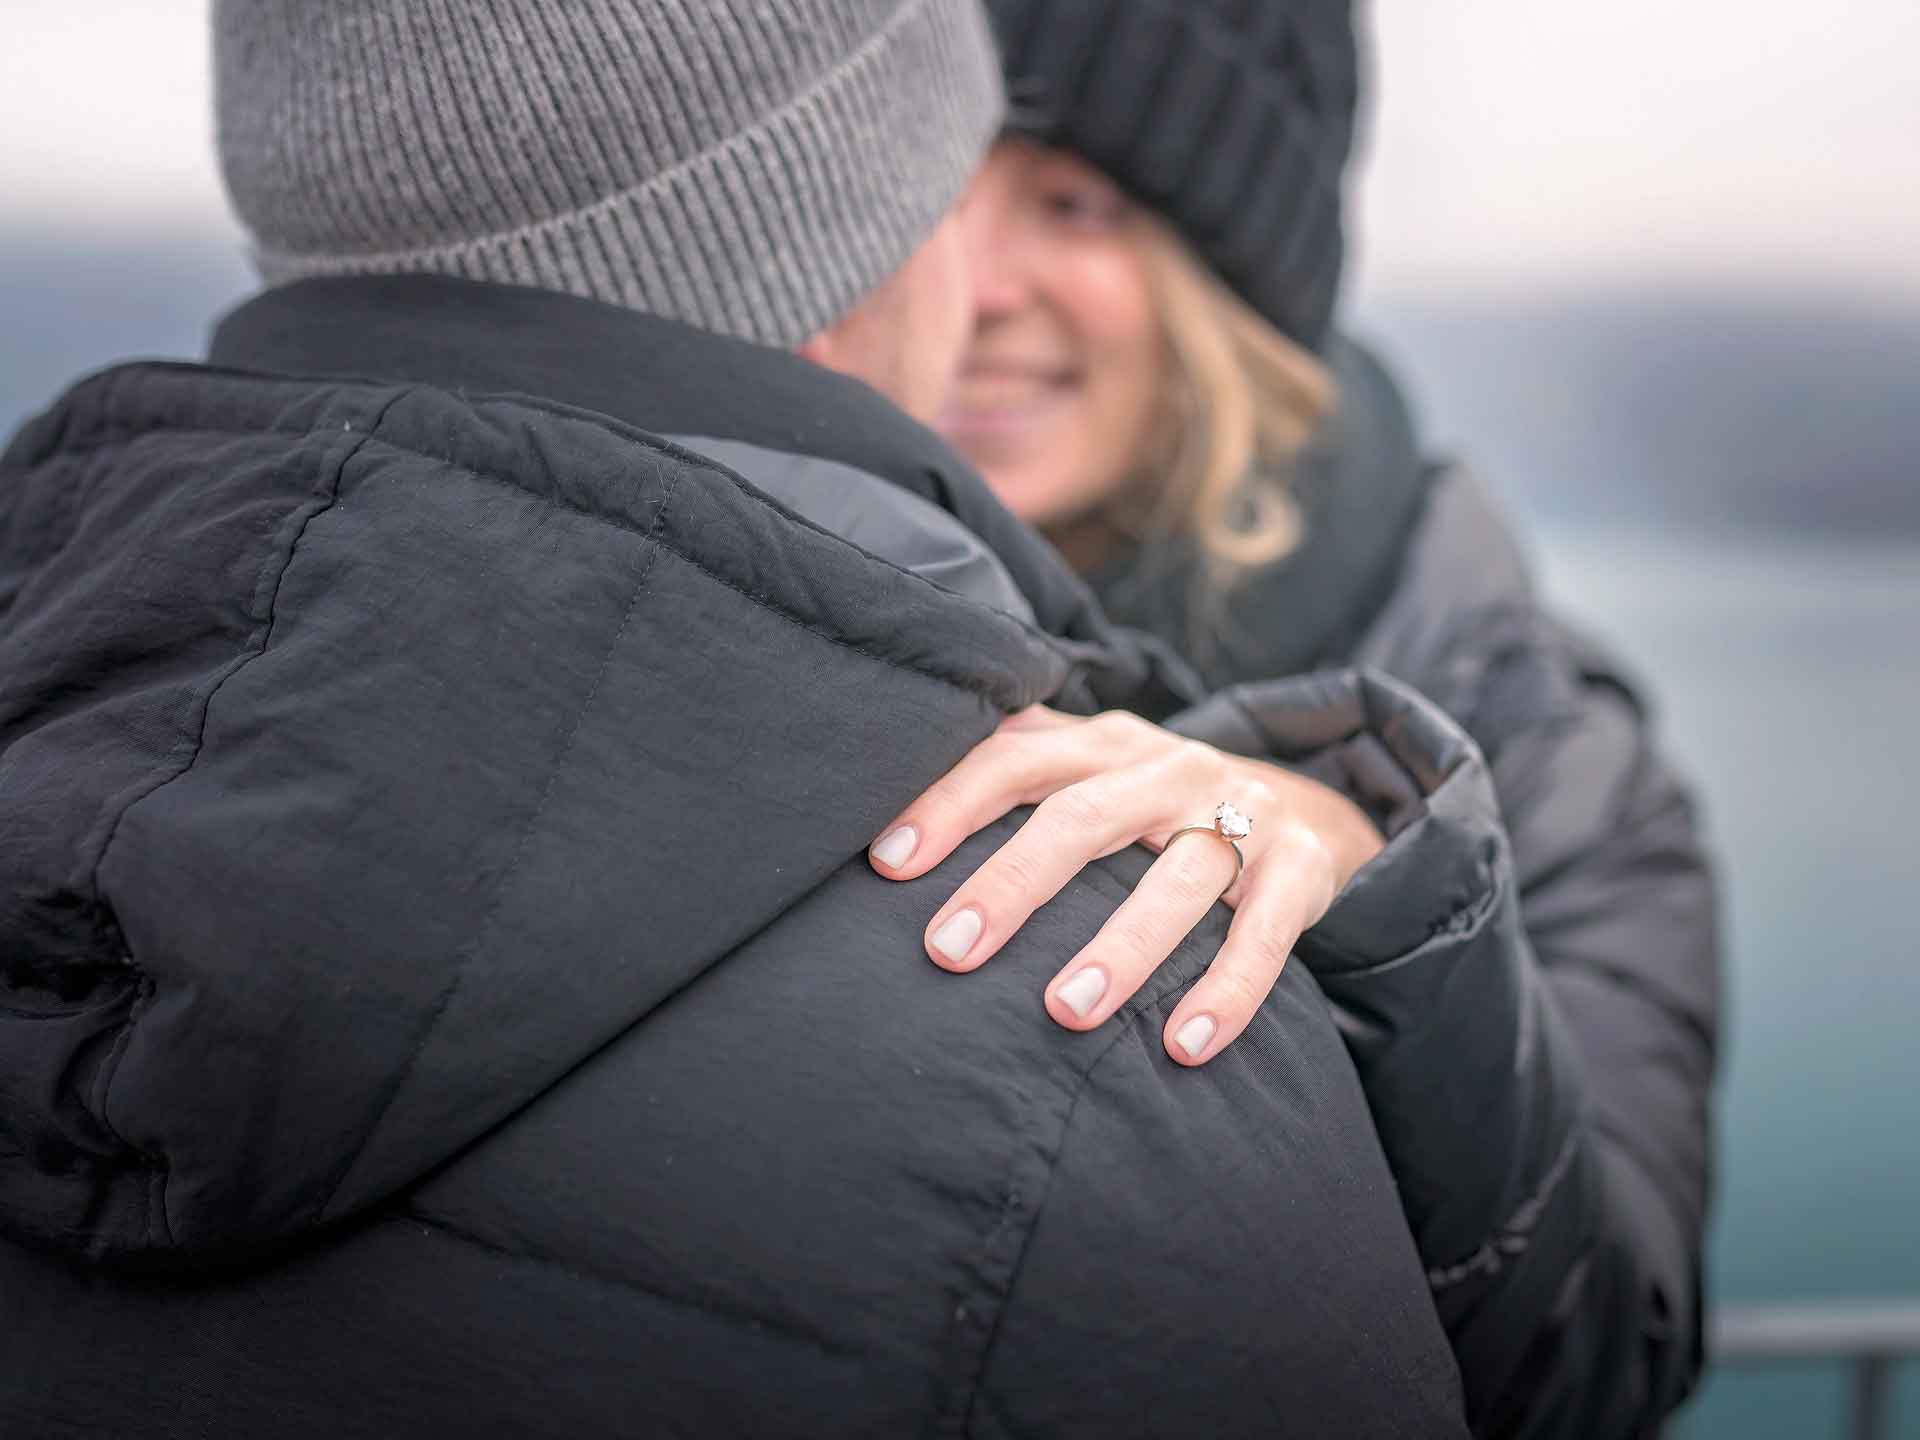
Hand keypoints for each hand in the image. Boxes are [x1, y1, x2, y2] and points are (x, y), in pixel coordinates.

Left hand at [868, 706, 1383, 1064]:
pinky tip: (1184, 1047)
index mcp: (1104, 744)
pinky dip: (1227, 991)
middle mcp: (1170, 769)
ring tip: (1065, 1012)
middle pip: (1083, 816)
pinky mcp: (1300, 871)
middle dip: (1012, 882)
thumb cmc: (1159, 806)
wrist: (1314, 808)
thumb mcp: (1094, 770)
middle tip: (948, 949)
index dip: (950, 802)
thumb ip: (1014, 768)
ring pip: (1180, 878)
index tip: (887, 861)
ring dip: (1121, 947)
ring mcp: (1243, 815)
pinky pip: (1263, 935)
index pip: (1016, 759)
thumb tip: (888, 794)